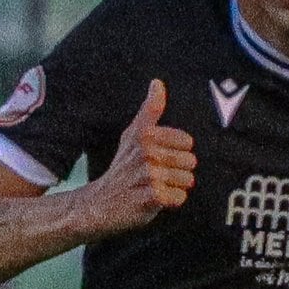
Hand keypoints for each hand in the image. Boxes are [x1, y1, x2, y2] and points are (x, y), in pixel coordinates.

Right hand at [82, 79, 195, 237]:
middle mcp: (147, 153)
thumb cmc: (121, 169)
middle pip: (190, 162)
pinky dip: (170, 202)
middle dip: (176, 173)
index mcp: (146, 135)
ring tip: (153, 189)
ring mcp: (149, 175)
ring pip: (187, 181)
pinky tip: (152, 201)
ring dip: (173, 188)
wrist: (98, 204)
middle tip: (154, 178)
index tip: (157, 160)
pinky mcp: (151, 197)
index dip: (175, 153)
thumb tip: (157, 83)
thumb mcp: (132, 135)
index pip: (187, 142)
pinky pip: (179, 198)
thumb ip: (150, 110)